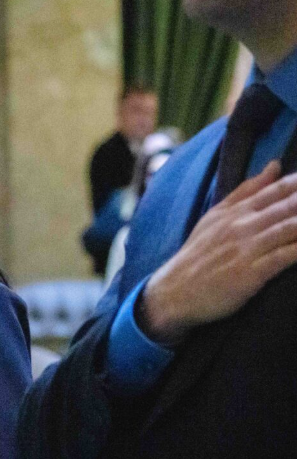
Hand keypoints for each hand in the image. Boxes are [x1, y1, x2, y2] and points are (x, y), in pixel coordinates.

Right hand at [140, 161, 296, 342]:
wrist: (173, 293)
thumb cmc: (197, 257)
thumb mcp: (215, 218)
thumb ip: (245, 192)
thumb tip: (274, 165)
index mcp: (235, 211)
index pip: (279, 188)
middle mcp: (242, 225)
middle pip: (290, 205)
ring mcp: (246, 248)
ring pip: (291, 227)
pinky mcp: (250, 273)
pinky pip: (286, 256)